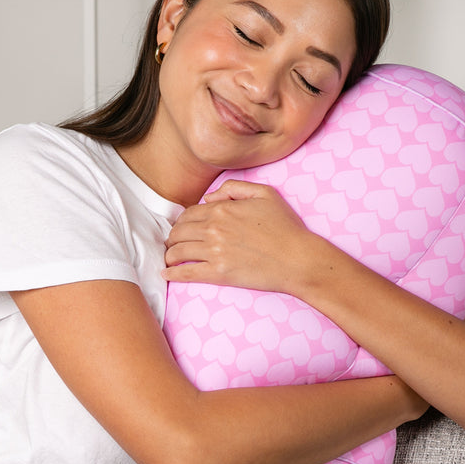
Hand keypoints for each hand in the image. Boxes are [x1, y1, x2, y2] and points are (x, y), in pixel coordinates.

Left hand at [163, 179, 322, 293]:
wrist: (298, 259)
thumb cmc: (286, 227)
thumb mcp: (265, 194)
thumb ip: (234, 189)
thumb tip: (209, 198)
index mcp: (222, 210)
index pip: (189, 214)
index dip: (182, 222)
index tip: (181, 228)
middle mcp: (214, 229)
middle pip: (179, 232)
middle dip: (172, 238)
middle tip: (172, 244)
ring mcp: (215, 252)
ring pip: (178, 252)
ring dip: (169, 255)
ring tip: (169, 259)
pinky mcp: (219, 273)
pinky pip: (186, 273)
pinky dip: (172, 274)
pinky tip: (166, 275)